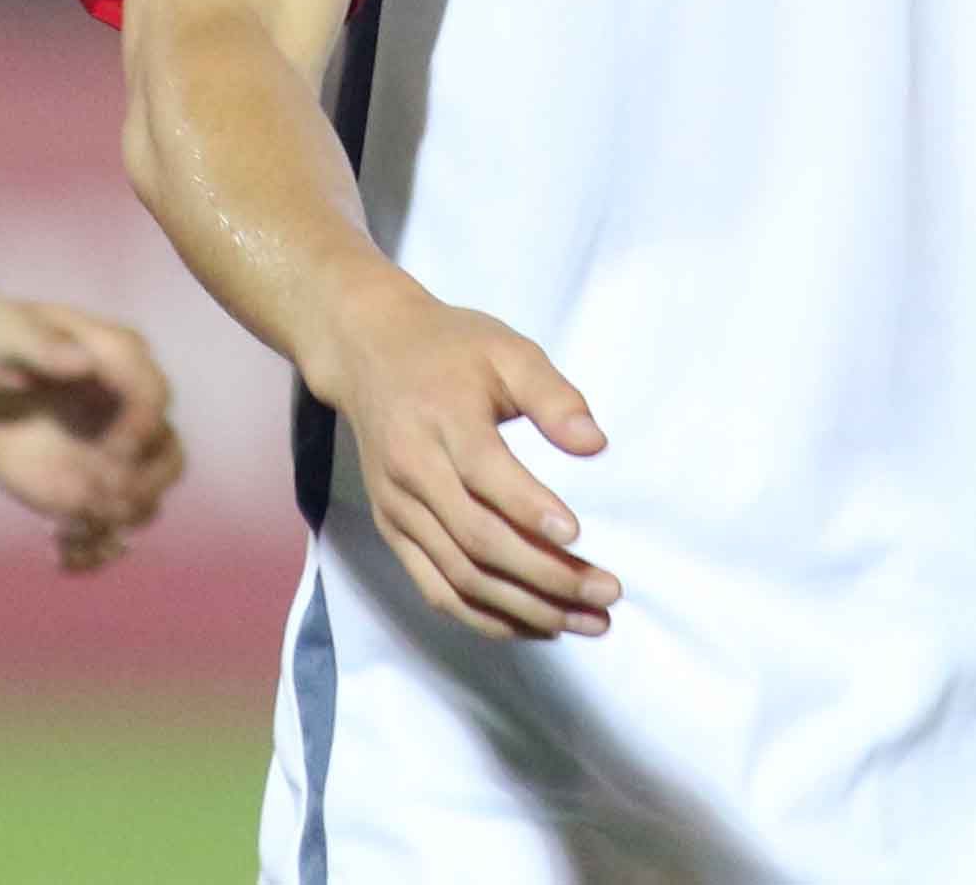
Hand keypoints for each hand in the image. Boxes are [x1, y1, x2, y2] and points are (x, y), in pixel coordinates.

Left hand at [0, 291, 189, 573]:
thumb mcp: (3, 334)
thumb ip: (40, 345)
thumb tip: (83, 362)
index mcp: (117, 361)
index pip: (153, 396)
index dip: (143, 427)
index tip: (113, 451)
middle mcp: (124, 411)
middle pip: (169, 456)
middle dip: (146, 485)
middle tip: (103, 501)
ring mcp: (108, 455)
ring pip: (146, 501)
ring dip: (117, 523)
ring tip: (71, 532)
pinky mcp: (84, 488)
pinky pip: (107, 529)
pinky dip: (94, 549)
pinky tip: (60, 552)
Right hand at [307, 270, 617, 640]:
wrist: (369, 354)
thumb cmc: (450, 350)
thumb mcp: (507, 350)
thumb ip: (553, 395)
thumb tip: (595, 444)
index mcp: (443, 420)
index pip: (486, 475)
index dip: (530, 510)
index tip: (578, 535)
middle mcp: (414, 472)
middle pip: (478, 540)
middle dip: (546, 577)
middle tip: (606, 595)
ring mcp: (399, 510)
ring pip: (461, 578)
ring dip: (526, 609)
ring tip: (585, 621)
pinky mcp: (394, 532)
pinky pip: (438, 590)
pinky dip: (486, 618)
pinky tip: (535, 626)